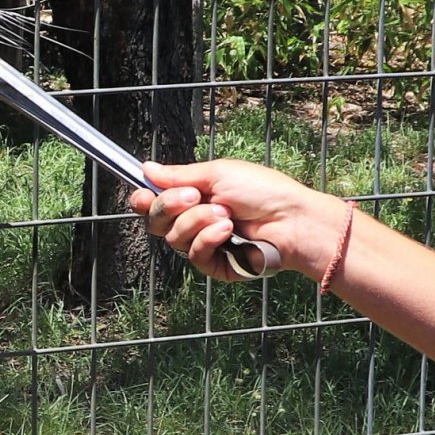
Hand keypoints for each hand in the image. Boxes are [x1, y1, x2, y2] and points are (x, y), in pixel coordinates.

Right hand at [130, 160, 345, 283]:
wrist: (291, 220)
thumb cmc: (263, 191)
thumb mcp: (218, 173)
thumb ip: (179, 175)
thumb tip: (146, 169)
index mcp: (194, 196)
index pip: (154, 202)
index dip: (144, 199)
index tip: (143, 194)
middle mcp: (195, 220)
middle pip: (156, 221)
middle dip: (170, 206)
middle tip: (194, 196)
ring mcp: (204, 243)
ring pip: (173, 238)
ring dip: (197, 221)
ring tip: (225, 214)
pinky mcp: (215, 265)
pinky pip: (194, 254)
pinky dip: (208, 239)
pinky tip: (228, 231)